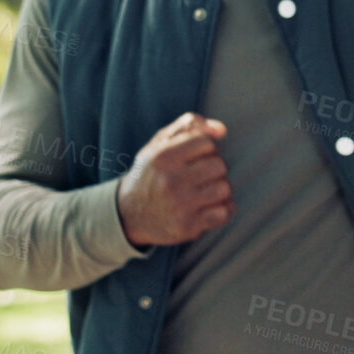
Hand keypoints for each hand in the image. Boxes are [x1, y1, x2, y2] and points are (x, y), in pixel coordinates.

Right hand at [115, 112, 232, 247]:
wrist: (129, 214)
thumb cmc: (151, 173)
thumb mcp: (159, 144)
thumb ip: (189, 126)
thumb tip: (221, 130)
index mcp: (162, 157)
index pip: (207, 142)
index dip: (207, 148)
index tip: (197, 157)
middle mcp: (169, 181)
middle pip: (219, 165)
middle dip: (214, 168)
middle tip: (202, 175)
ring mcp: (179, 206)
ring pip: (224, 188)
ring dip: (220, 189)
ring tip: (207, 190)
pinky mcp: (187, 227)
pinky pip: (224, 213)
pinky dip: (223, 209)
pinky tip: (210, 207)